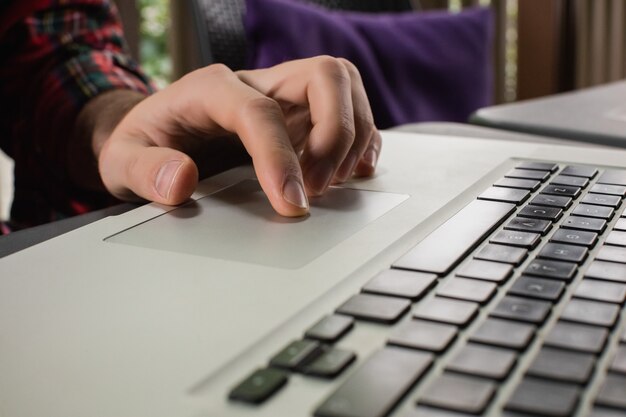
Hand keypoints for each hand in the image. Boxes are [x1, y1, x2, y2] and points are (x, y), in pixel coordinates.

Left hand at [96, 56, 380, 215]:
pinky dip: (360, 139)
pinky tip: (351, 171)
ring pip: (343, 86)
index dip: (281, 156)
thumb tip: (181, 181)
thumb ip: (146, 170)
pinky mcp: (300, 114)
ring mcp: (283, 95)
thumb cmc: (142, 144)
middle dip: (335, 133)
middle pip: (323, 75)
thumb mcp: (122, 161)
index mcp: (211, 87)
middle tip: (319, 186)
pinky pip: (348, 108)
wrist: (154, 135)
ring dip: (352, 136)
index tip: (292, 203)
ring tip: (330, 184)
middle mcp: (255, 82)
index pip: (260, 110)